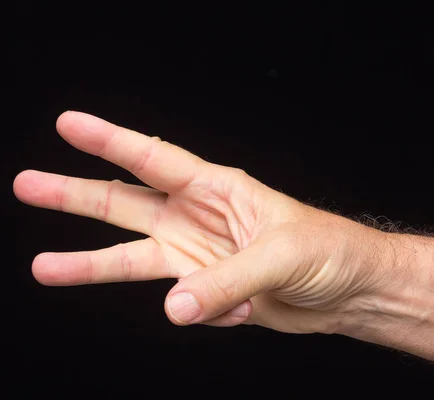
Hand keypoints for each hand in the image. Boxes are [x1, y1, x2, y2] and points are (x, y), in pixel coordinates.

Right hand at [14, 111, 387, 333]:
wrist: (348, 292)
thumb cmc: (329, 252)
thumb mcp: (282, 256)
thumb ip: (225, 282)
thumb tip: (173, 307)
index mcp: (218, 189)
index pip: (153, 158)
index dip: (109, 140)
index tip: (67, 124)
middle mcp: (198, 218)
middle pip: (125, 202)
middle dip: (75, 194)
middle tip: (27, 184)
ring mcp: (197, 256)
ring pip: (131, 256)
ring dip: (87, 263)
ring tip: (43, 267)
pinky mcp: (206, 291)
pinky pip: (183, 305)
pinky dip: (203, 314)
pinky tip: (241, 311)